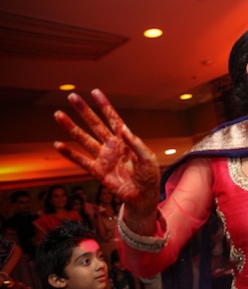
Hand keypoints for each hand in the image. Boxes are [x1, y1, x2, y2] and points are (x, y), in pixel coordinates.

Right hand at [54, 89, 159, 208]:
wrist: (143, 196)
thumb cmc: (149, 176)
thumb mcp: (148, 158)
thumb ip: (136, 143)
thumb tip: (124, 128)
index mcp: (125, 140)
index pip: (113, 118)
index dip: (104, 105)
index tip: (95, 92)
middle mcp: (111, 145)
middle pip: (95, 124)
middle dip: (84, 110)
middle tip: (72, 97)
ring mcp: (103, 157)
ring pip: (84, 139)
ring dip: (71, 127)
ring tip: (58, 114)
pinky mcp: (97, 171)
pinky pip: (81, 160)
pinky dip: (69, 153)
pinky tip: (58, 144)